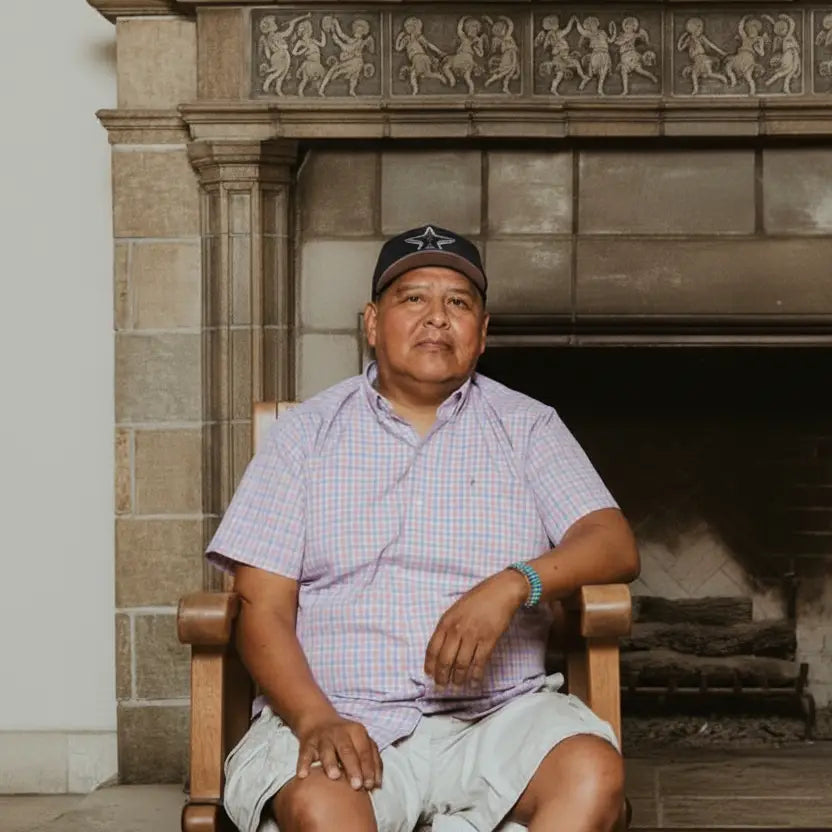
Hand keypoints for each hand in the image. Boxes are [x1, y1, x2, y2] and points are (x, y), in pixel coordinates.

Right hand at [295, 714, 381, 790]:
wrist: (319, 720)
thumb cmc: (346, 738)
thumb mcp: (361, 742)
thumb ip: (371, 760)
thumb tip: (376, 785)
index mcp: (357, 732)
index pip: (365, 750)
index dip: (368, 767)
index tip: (370, 785)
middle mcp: (340, 732)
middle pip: (347, 750)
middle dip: (353, 768)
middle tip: (356, 785)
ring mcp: (322, 737)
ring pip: (326, 750)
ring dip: (330, 763)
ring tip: (334, 776)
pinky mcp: (307, 743)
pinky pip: (304, 754)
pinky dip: (303, 764)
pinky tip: (303, 775)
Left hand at [424, 569, 527, 687]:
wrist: (501, 591)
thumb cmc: (478, 598)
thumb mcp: (456, 609)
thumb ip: (448, 626)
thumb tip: (442, 647)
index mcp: (446, 621)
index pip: (432, 648)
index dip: (430, 664)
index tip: (429, 674)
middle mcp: (457, 630)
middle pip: (445, 660)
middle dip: (441, 676)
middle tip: (441, 686)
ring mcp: (473, 636)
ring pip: (461, 665)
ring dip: (458, 678)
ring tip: (457, 685)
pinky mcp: (488, 640)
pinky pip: (479, 663)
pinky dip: (476, 675)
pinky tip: (474, 682)